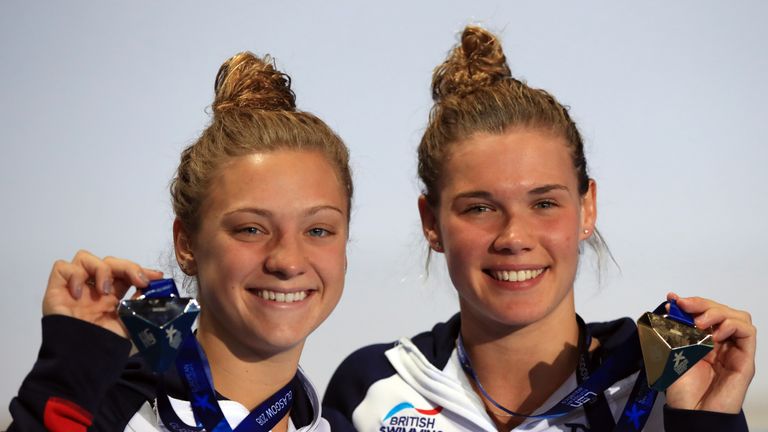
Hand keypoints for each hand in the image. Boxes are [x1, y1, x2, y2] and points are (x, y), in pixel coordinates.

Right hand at [43, 249, 163, 337]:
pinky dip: (74, 276)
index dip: (140, 270)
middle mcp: (94, 290)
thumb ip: (143, 308)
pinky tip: (79, 294)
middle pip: (109, 261)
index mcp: (112, 297)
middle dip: (127, 266)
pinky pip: (62, 268)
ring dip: (101, 269)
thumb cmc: (106, 345)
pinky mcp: (57, 290)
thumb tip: (153, 290)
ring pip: (85, 258)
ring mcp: (76, 288)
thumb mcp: (132, 325)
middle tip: (138, 281)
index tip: (156, 277)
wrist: (82, 360)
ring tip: (104, 292)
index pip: (125, 273)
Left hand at [664, 293, 755, 413]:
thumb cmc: (682, 388)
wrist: (692, 413)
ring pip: (738, 317)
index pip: (704, 312)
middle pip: (722, 310)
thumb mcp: (669, 353)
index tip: (674, 299)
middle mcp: (721, 344)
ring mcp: (734, 351)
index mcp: (702, 341)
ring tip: (700, 323)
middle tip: (685, 306)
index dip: (691, 302)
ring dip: (718, 312)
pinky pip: (748, 333)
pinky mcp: (744, 360)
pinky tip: (714, 334)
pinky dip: (731, 325)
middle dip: (702, 303)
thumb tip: (668, 309)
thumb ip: (670, 332)